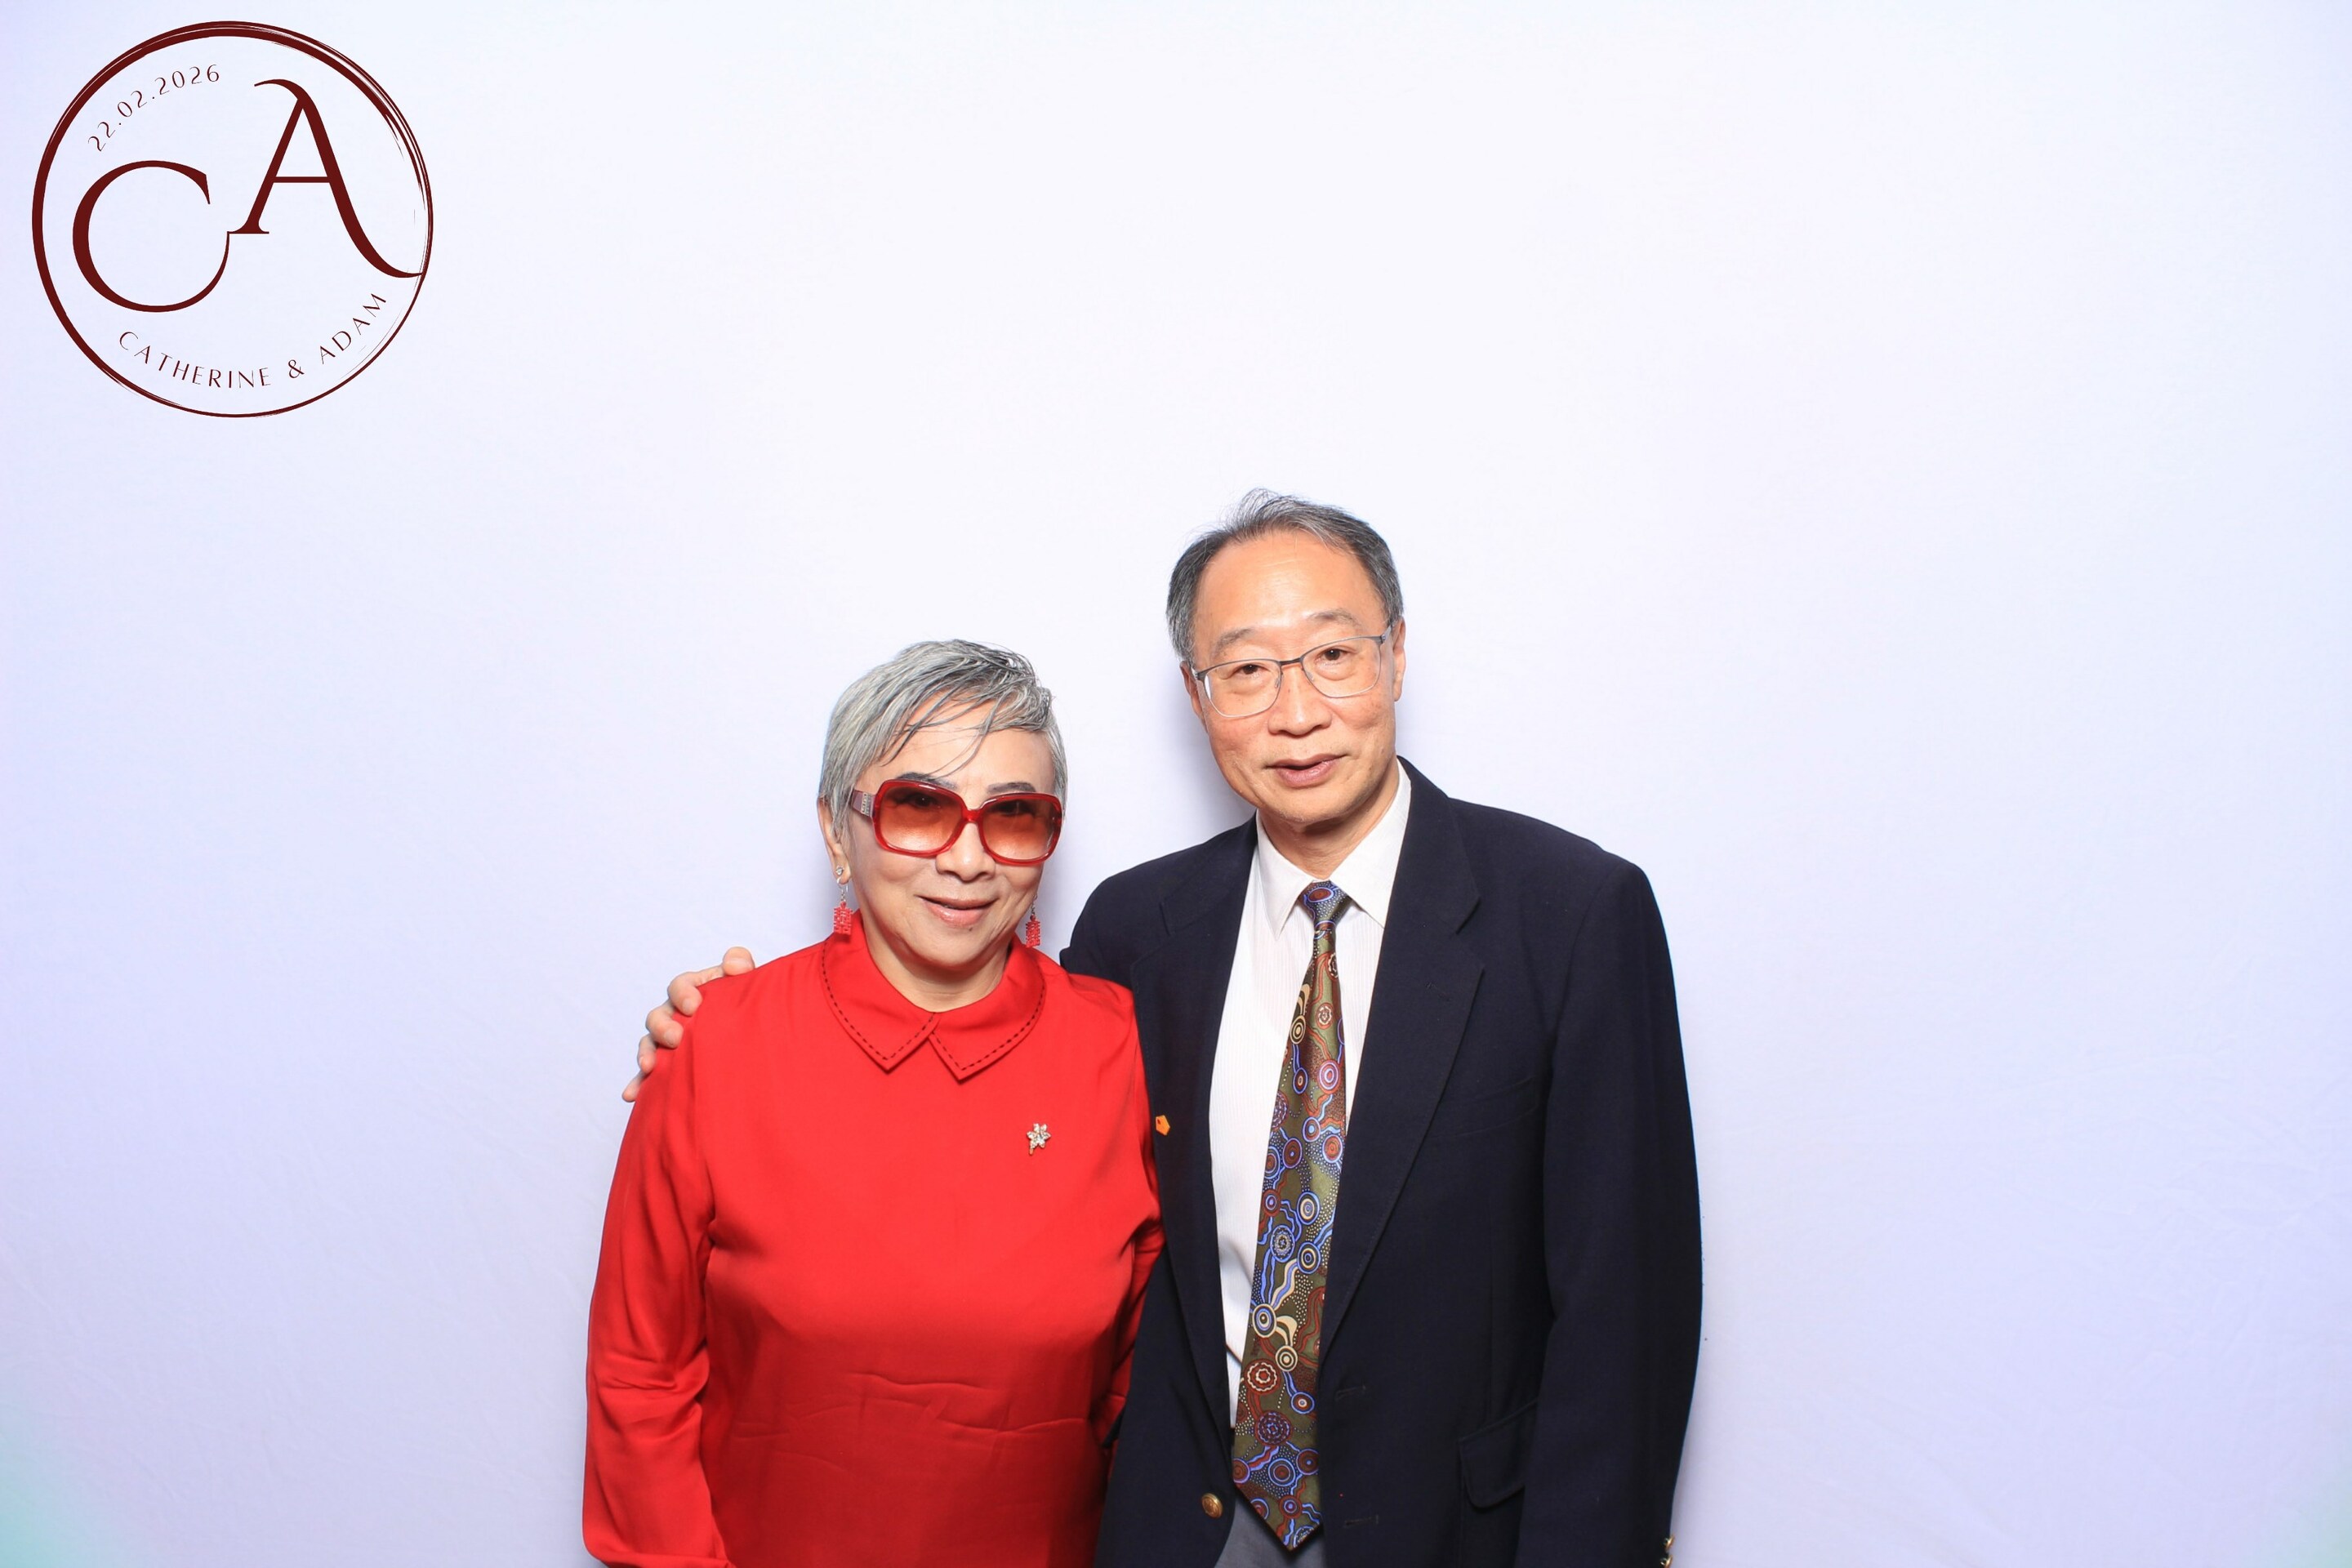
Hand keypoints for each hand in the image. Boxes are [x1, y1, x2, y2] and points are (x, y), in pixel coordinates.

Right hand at [624, 947, 756, 1101]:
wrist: (748, 1034)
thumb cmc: (743, 1003)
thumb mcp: (745, 981)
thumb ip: (741, 965)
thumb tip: (734, 964)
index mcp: (693, 991)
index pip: (680, 986)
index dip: (683, 993)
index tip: (693, 1006)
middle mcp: (675, 1014)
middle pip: (658, 1015)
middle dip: (663, 1026)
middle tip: (675, 1038)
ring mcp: (668, 1039)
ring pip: (649, 1043)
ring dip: (646, 1053)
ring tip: (649, 1066)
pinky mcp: (666, 1064)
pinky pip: (648, 1074)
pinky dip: (638, 1083)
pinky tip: (632, 1095)